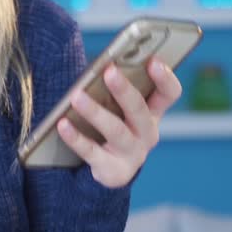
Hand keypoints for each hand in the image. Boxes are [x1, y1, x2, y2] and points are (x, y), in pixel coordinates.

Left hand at [57, 55, 183, 188]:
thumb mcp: (122, 109)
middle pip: (140, 110)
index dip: (165, 77)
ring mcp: (132, 153)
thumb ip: (118, 90)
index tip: (153, 61)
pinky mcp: (113, 170)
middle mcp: (147, 133)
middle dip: (124, 90)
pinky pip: (92, 152)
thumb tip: (100, 67)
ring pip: (115, 130)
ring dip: (95, 112)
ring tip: (76, 96)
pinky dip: (76, 138)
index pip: (169, 93)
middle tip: (109, 72)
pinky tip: (62, 124)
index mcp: (153, 112)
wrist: (111, 170)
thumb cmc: (115, 126)